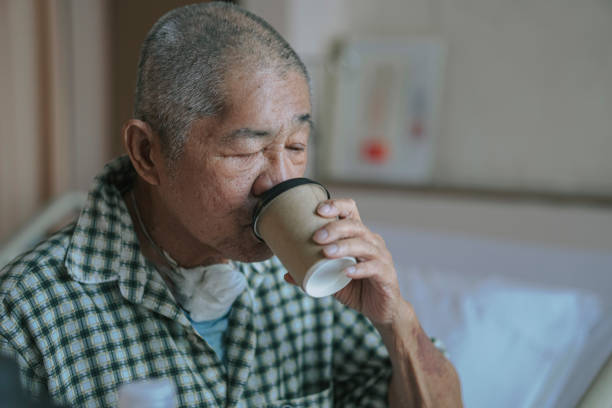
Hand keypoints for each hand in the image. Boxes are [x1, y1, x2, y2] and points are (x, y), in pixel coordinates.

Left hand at [284, 198, 402, 325]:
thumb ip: (312, 274)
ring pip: (364, 245)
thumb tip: (286, 274)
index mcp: (358, 236)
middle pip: (355, 226)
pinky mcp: (386, 275)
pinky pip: (374, 268)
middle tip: (316, 237)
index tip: (318, 210)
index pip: (350, 211)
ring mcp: (381, 257)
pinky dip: (360, 268)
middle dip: (335, 228)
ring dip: (344, 246)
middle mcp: (372, 242)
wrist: (381, 310)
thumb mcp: (331, 279)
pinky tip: (347, 271)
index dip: (336, 206)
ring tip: (327, 252)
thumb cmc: (356, 287)